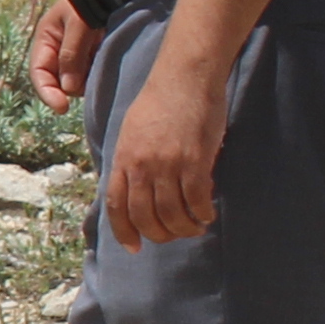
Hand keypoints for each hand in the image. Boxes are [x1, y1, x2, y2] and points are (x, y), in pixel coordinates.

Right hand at [27, 0, 94, 110]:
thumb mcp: (79, 24)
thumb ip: (71, 54)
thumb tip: (67, 88)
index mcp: (46, 39)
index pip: (39, 73)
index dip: (47, 92)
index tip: (62, 108)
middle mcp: (58, 49)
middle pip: (58, 80)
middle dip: (70, 86)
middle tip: (90, 77)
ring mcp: (76, 53)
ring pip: (76, 80)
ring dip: (86, 80)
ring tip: (101, 62)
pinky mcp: (93, 54)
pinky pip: (91, 73)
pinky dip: (96, 75)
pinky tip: (107, 64)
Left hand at [103, 47, 228, 245]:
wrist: (185, 76)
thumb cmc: (160, 101)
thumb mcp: (132, 132)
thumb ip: (132, 162)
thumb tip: (136, 191)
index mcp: (122, 159)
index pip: (116, 206)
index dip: (124, 232)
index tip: (135, 247)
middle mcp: (141, 165)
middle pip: (145, 216)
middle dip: (160, 234)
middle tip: (174, 235)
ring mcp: (167, 164)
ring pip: (172, 213)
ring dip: (184, 228)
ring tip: (195, 227)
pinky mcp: (194, 160)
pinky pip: (197, 200)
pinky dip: (203, 213)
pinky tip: (208, 214)